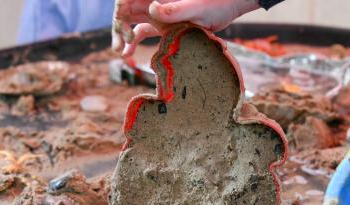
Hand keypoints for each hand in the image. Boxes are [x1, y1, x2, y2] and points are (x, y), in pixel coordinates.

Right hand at [112, 0, 260, 55]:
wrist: (231, 5)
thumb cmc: (216, 1)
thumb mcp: (196, 7)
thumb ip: (175, 9)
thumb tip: (152, 8)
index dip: (119, 11)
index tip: (122, 26)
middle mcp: (153, 0)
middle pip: (126, 11)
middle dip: (118, 26)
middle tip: (119, 45)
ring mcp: (158, 12)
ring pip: (132, 23)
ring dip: (123, 36)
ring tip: (122, 52)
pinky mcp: (164, 24)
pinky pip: (143, 32)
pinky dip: (134, 42)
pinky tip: (129, 54)